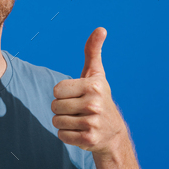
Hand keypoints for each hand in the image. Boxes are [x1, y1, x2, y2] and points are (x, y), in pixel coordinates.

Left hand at [51, 27, 126, 156]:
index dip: (63, 94)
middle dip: (62, 109)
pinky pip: (61, 135)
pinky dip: (67, 135)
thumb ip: (93, 51)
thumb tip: (101, 29)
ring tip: (79, 120)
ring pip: (56, 121)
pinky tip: (80, 132)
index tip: (77, 96)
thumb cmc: (99, 98)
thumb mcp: (96, 74)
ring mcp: (92, 123)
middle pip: (55, 106)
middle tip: (78, 110)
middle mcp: (94, 104)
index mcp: (93, 86)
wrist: (113, 133)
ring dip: (64, 122)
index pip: (57, 90)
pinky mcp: (89, 139)